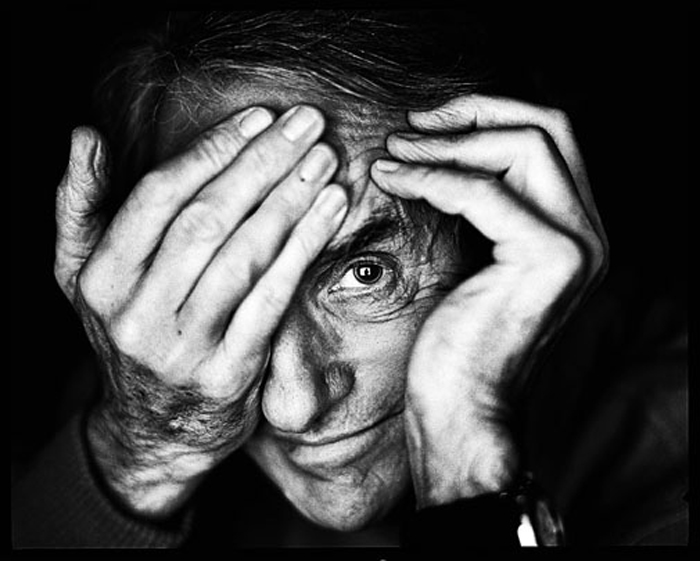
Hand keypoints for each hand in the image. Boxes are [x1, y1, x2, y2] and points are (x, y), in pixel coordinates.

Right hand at [54, 105, 347, 516]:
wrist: (154, 428)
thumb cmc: (130, 334)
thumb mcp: (84, 277)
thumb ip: (80, 208)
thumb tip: (85, 136)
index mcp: (99, 279)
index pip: (159, 197)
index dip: (212, 151)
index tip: (258, 117)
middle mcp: (135, 313)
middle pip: (207, 220)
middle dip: (262, 164)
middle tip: (305, 124)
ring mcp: (182, 348)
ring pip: (243, 256)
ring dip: (290, 200)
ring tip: (324, 160)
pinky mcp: (228, 375)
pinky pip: (271, 300)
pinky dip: (303, 249)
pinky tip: (331, 211)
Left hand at [370, 95, 607, 506]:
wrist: (458, 407)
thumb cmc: (454, 339)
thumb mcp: (473, 257)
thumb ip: (483, 204)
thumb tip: (444, 143)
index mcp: (574, 229)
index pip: (549, 138)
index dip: (487, 115)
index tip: (425, 125)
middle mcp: (589, 232)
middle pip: (547, 128)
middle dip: (472, 114)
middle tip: (407, 129)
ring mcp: (577, 244)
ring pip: (522, 146)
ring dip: (446, 143)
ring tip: (391, 153)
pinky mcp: (548, 258)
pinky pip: (482, 190)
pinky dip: (429, 177)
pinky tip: (388, 179)